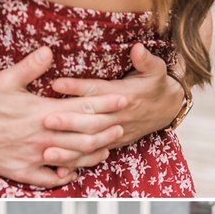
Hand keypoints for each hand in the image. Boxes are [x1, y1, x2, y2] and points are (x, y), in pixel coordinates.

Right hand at [0, 46, 125, 184]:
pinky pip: (49, 179)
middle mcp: (43, 136)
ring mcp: (34, 156)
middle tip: (123, 125)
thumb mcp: (4, 80)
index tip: (124, 99)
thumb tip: (49, 50)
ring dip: (93, 154)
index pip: (83, 108)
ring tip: (107, 148)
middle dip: (106, 130)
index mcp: (42, 112)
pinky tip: (73, 172)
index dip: (106, 104)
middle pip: (84, 135)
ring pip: (72, 158)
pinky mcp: (22, 171)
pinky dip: (63, 176)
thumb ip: (29, 67)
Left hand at [42, 44, 185, 165]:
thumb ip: (145, 60)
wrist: (168, 108)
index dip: (77, 87)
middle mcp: (119, 116)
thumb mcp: (156, 69)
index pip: (97, 91)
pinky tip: (59, 166)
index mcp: (125, 95)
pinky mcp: (114, 143)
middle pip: (91, 120)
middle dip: (69, 122)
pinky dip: (77, 161)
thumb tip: (138, 47)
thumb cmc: (156, 84)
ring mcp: (117, 132)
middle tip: (46, 120)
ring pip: (91, 142)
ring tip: (47, 151)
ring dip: (70, 147)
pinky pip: (94, 154)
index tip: (56, 83)